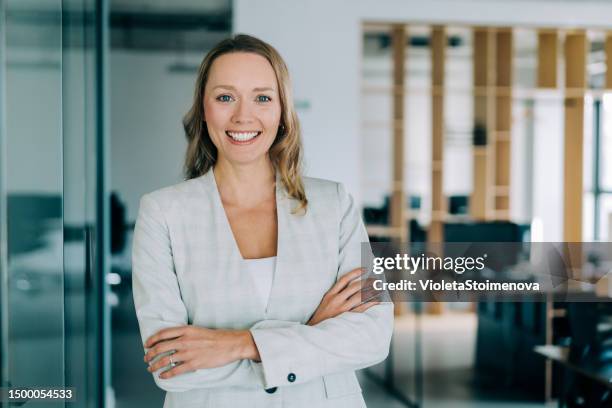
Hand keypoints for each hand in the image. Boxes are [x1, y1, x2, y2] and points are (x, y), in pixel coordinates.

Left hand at [143, 326, 258, 378]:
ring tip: (150, 368)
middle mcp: (184, 341)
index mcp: (186, 330)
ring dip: (155, 365)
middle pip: (160, 347)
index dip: (152, 339)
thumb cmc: (217, 337)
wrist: (230, 344)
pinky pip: (175, 370)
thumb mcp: (198, 330)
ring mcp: (188, 353)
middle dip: (150, 354)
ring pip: (165, 360)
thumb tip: (174, 340)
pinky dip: (166, 374)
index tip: (147, 344)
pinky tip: (162, 376)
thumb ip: (186, 333)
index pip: (163, 334)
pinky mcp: (193, 364)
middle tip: (146, 358)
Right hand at [307, 267, 380, 325]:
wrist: (315, 330)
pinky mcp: (347, 317)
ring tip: (379, 288)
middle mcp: (336, 299)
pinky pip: (362, 308)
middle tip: (376, 279)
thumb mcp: (325, 301)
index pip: (344, 279)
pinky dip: (370, 303)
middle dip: (367, 282)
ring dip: (371, 291)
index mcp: (330, 294)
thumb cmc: (321, 315)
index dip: (355, 272)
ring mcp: (342, 309)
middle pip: (354, 286)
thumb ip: (335, 293)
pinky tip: (377, 300)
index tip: (365, 269)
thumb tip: (348, 285)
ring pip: (360, 296)